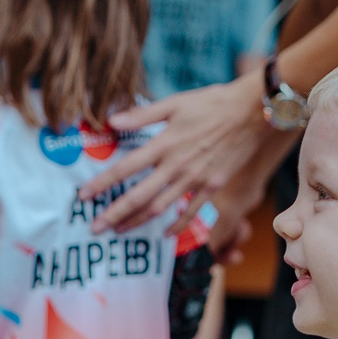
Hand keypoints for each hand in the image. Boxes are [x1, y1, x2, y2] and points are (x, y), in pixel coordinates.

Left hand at [84, 76, 278, 235]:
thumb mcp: (175, 102)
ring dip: (138, 222)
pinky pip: (191, 212)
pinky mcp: (213, 185)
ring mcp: (195, 179)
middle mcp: (177, 165)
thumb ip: (142, 114)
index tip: (84, 196)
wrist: (253, 110)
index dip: (103, 183)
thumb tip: (113, 121)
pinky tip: (163, 235)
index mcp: (164, 144)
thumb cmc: (213, 102)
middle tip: (95, 228)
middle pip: (139, 196)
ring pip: (160, 207)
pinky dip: (176, 226)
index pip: (126, 168)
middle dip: (114, 213)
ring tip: (119, 231)